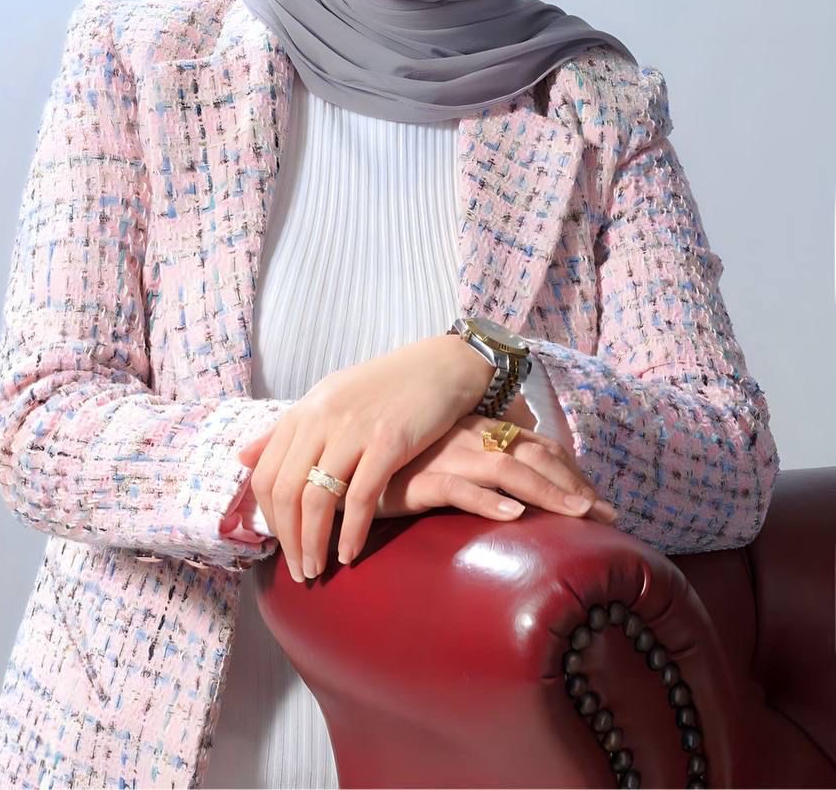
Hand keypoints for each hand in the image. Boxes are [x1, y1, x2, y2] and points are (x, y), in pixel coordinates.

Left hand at [236, 333, 496, 581]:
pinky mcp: (388, 441)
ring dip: (313, 543)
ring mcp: (353, 429)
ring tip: (317, 569)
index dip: (269, 518)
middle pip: (286, 491)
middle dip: (288, 540)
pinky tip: (350, 553)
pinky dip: (351, 532)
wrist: (437, 367)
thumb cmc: (382, 388)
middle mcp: (321, 419)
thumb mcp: (327, 401)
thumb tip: (242, 458)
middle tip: (299, 571)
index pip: (265, 475)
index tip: (281, 545)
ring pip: (318, 499)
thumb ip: (286, 431)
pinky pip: (360, 497)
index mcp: (303, 412)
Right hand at [374, 411, 617, 524]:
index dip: (571, 473)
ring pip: (506, 471)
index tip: (599, 503)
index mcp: (478, 431)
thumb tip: (515, 495)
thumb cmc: (396, 466)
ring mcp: (445, 457)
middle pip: (532, 457)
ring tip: (579, 516)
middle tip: (607, 516)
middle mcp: (468, 438)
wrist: (341, 463)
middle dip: (573, 486)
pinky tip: (515, 516)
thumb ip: (477, 471)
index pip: (536, 446)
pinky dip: (489, 502)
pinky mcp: (418, 479)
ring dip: (547, 493)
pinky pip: (459, 489)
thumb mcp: (443, 464)